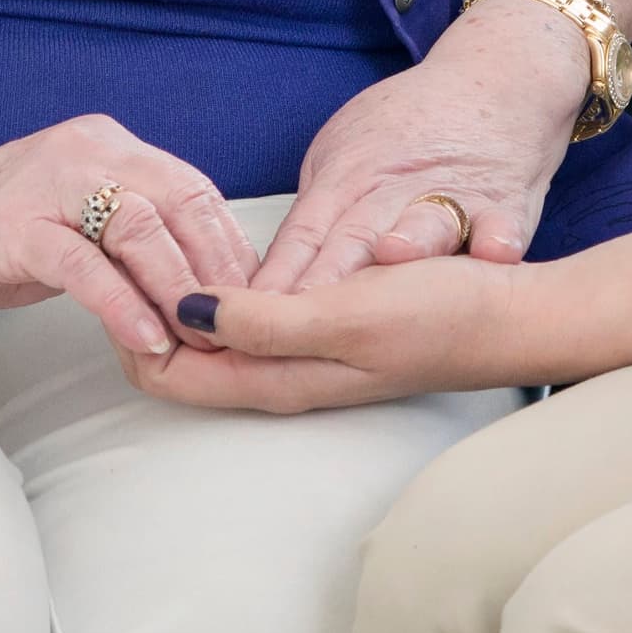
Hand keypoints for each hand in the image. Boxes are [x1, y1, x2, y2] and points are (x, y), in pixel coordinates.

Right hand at [0, 114, 258, 361]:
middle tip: (236, 330)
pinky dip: (123, 306)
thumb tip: (200, 285)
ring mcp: (49, 185)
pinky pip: (85, 264)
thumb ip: (131, 240)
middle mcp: (88, 150)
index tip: (253, 302)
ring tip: (198, 341)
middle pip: (182, 204)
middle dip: (216, 271)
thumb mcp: (75, 225)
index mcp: (110, 146)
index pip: (196, 190)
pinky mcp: (13, 227)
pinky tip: (146, 342)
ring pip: (141, 229)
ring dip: (177, 290)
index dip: (231, 248)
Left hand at [130, 252, 532, 412]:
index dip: (133, 330)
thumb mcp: (346, 313)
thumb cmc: (436, 314)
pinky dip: (217, 298)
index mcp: (276, 380)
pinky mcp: (323, 332)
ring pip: (212, 340)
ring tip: (155, 252)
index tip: (123, 272)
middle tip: (126, 254)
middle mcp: (280, 377)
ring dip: (179, 306)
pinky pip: (247, 322)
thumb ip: (265, 321)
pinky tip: (218, 261)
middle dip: (144, 318)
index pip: (169, 374)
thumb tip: (185, 313)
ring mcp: (301, 357)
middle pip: (182, 361)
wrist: (508, 317)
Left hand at [255, 0, 595, 291]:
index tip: (244, 316)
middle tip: (293, 314)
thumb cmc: (409, 132)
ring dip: (411, 240)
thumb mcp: (341, 155)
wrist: (497, 86)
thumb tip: (268, 283)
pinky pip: (502, 222)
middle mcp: (394, 190)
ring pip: (426, 222)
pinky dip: (498, 237)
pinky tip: (494, 252)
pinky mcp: (502, 202)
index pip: (303, 237)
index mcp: (347, 182)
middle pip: (354, 240)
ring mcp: (450, 195)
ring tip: (394, 256)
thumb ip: (313, 217)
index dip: (275, 278)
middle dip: (325, 279)